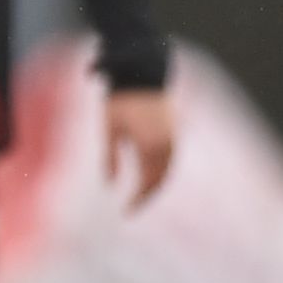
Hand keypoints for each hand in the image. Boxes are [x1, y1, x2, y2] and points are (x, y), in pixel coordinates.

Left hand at [101, 85, 177, 206]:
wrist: (141, 69)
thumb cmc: (120, 98)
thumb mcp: (109, 129)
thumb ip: (110, 157)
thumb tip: (109, 184)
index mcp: (152, 147)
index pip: (148, 183)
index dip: (139, 200)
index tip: (126, 212)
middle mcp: (167, 144)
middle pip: (161, 179)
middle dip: (148, 195)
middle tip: (133, 207)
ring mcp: (173, 135)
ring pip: (168, 168)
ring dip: (156, 183)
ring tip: (141, 194)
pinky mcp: (174, 127)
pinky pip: (170, 156)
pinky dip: (161, 169)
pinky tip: (149, 173)